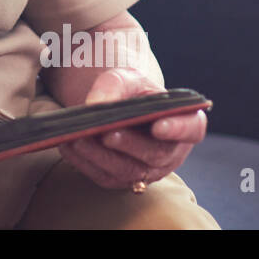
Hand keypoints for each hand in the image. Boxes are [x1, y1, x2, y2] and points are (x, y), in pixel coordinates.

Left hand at [56, 67, 206, 189]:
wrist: (117, 108)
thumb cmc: (131, 92)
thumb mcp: (126, 79)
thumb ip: (114, 86)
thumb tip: (95, 105)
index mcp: (183, 122)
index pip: (191, 128)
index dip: (177, 130)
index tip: (158, 126)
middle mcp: (170, 152)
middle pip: (155, 155)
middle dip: (129, 145)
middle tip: (107, 134)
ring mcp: (148, 170)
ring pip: (128, 171)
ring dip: (101, 157)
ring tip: (78, 138)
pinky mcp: (122, 180)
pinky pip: (105, 177)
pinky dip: (84, 163)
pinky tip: (67, 146)